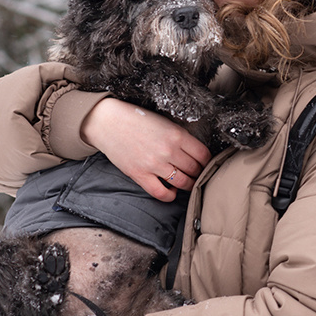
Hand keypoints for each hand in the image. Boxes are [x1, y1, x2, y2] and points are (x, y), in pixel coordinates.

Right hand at [81, 98, 210, 200]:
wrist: (108, 122)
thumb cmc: (137, 119)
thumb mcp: (165, 122)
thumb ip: (181, 137)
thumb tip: (197, 153)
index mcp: (177, 135)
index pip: (204, 155)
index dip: (208, 161)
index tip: (206, 164)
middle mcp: (168, 150)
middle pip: (195, 170)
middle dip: (199, 173)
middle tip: (198, 174)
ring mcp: (154, 164)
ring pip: (182, 183)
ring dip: (188, 185)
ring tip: (187, 182)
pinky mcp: (140, 175)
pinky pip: (161, 193)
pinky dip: (170, 195)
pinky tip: (171, 190)